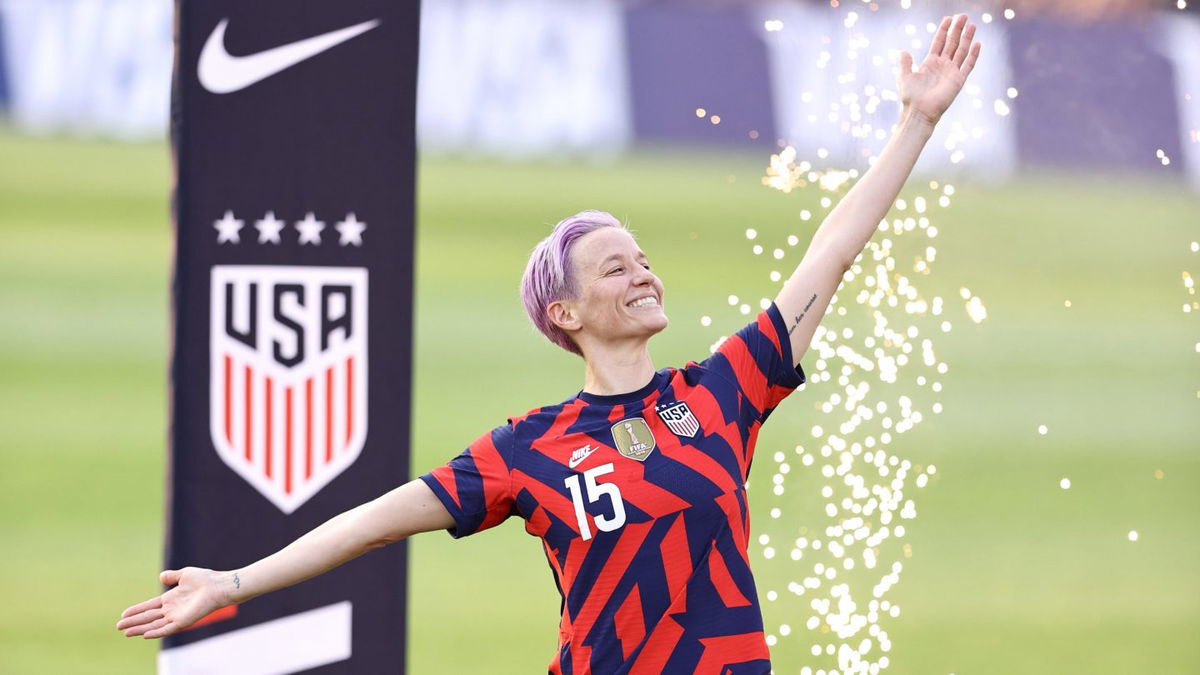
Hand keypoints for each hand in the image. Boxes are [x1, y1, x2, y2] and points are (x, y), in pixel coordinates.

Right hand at [116, 567, 230, 638]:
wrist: (218, 586)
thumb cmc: (205, 579)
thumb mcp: (184, 574)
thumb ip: (172, 576)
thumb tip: (161, 577)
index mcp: (171, 599)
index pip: (149, 606)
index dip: (136, 610)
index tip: (123, 613)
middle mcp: (172, 609)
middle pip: (148, 617)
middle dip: (133, 622)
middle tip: (118, 626)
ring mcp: (177, 616)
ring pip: (154, 625)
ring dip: (140, 629)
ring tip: (126, 632)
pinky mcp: (183, 622)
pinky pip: (167, 629)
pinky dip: (156, 632)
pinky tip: (145, 634)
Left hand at [898, 14, 980, 126]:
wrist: (918, 112)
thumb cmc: (910, 97)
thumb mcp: (905, 77)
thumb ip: (905, 63)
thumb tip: (903, 51)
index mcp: (930, 63)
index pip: (939, 42)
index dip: (944, 30)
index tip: (948, 18)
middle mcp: (943, 65)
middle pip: (952, 43)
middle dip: (957, 29)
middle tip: (963, 15)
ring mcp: (952, 72)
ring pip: (961, 51)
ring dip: (967, 38)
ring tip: (972, 25)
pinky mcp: (958, 80)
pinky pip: (968, 65)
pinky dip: (973, 55)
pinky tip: (977, 43)